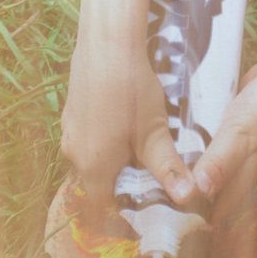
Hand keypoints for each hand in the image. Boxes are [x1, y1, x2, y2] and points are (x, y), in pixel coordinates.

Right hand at [62, 0, 195, 212]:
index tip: (145, 211)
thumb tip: (187, 199)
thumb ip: (168, 169)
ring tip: (142, 149)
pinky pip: (88, 140)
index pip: (104, 207)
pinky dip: (105, 143)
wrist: (105, 44)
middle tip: (151, 178)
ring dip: (114, 163)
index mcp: (94, 167)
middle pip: (98, 184)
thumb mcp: (154, 133)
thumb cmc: (131, 91)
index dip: (123, 214)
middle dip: (123, 187)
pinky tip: (125, 125)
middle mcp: (75, 154)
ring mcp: (69, 132)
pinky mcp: (71, 113)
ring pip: (93, 161)